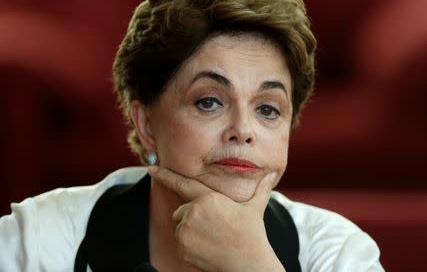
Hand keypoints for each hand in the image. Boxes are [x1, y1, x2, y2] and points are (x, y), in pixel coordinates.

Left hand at [148, 166, 285, 271]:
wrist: (248, 263)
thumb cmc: (252, 234)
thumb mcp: (256, 208)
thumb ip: (261, 189)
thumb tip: (273, 174)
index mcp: (209, 198)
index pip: (183, 183)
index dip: (165, 175)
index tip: (151, 167)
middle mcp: (194, 211)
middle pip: (181, 210)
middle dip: (191, 216)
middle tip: (212, 226)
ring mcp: (187, 230)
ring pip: (180, 226)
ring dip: (190, 230)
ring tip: (211, 238)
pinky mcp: (183, 246)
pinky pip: (180, 242)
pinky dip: (189, 245)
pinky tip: (206, 248)